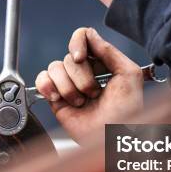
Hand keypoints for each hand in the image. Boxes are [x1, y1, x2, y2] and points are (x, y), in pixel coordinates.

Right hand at [35, 27, 143, 143]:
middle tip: (94, 94)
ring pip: (55, 67)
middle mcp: (85, 71)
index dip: (78, 43)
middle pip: (69, 56)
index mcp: (102, 62)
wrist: (112, 137)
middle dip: (82, 77)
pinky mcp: (56, 98)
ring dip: (69, 87)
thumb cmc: (127, 111)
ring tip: (82, 102)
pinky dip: (47, 87)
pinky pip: (42, 80)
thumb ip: (109, 50)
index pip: (83, 37)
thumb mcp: (128, 74)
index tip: (83, 58)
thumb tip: (89, 34)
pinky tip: (59, 98)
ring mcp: (69, 84)